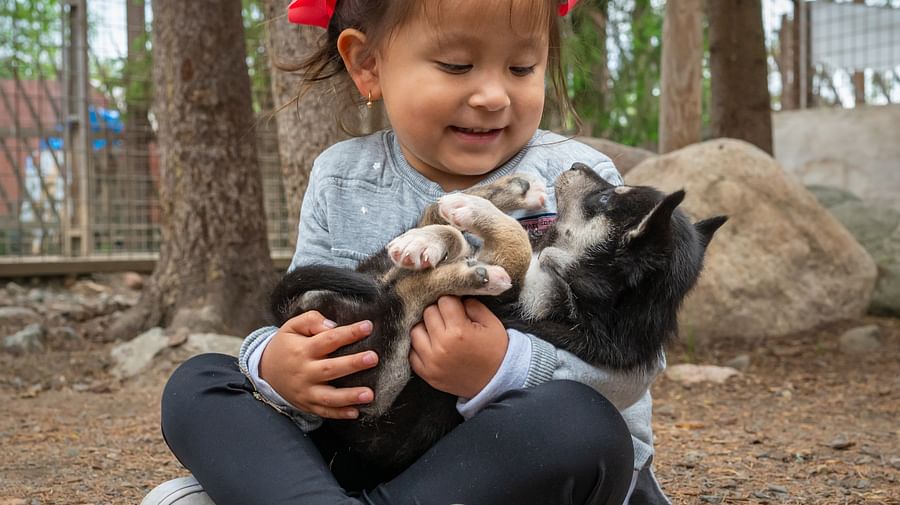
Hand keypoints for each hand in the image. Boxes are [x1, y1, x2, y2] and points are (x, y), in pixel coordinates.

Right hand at [260, 311, 377, 418]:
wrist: (265, 371)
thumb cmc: (286, 346)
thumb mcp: (292, 327)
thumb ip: (311, 320)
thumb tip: (332, 326)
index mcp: (303, 350)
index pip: (328, 340)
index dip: (349, 333)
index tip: (368, 326)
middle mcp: (305, 372)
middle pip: (331, 368)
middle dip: (353, 364)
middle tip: (373, 358)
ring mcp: (306, 391)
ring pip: (329, 396)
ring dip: (350, 396)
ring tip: (369, 394)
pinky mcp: (308, 404)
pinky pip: (324, 412)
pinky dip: (340, 414)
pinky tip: (356, 412)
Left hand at [409, 296, 507, 397]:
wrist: (497, 383)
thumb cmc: (496, 351)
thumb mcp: (492, 323)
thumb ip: (473, 305)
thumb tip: (455, 297)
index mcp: (459, 331)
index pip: (444, 301)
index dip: (452, 302)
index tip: (458, 308)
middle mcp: (442, 345)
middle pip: (428, 313)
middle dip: (439, 312)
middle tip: (450, 319)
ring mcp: (431, 361)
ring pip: (415, 330)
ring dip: (426, 328)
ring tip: (439, 332)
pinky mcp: (426, 374)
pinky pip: (411, 352)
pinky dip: (419, 346)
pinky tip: (432, 345)